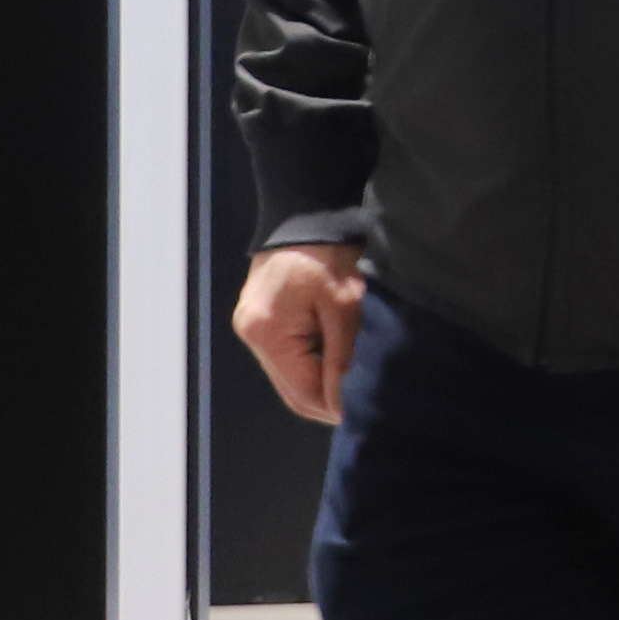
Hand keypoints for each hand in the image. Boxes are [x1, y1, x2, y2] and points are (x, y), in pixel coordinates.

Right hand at [234, 244, 368, 422]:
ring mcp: (252, 328)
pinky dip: (311, 361)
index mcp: (267, 333)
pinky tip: (335, 355)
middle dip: (328, 397)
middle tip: (365, 398)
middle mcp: (251, 336)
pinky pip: (287, 357)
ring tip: (353, 374)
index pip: (302, 393)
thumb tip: (342, 407)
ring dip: (321, 379)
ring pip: (290, 376)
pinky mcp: (260, 320)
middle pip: (292, 390)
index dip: (335, 406)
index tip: (367, 407)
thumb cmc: (329, 254)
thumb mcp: (344, 306)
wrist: (307, 212)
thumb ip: (342, 359)